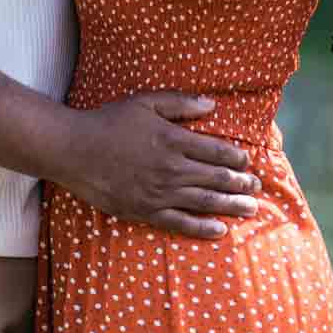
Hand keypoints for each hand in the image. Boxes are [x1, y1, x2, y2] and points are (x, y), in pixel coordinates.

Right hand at [53, 93, 261, 240]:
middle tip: (258, 188)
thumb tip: (212, 106)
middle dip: (242, 184)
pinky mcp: (145, 211)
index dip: (237, 158)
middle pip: (217, 179)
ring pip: (205, 202)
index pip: (217, 152)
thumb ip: (180, 103)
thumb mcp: (145, 102)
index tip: (248, 162)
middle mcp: (171, 169)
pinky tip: (220, 230)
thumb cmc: (109, 122)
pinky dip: (203, 227)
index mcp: (174, 140)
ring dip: (232, 206)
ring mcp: (159, 193)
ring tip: (252, 209)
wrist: (74, 150)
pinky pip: (180, 223)